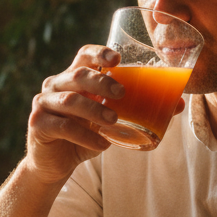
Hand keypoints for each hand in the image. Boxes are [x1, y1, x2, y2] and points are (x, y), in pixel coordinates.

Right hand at [25, 46, 188, 184]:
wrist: (55, 163)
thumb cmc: (85, 134)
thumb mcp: (110, 120)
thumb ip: (136, 109)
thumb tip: (178, 104)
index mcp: (73, 77)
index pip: (83, 55)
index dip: (99, 53)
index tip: (117, 59)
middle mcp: (56, 85)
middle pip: (78, 75)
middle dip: (101, 82)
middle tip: (122, 94)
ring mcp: (44, 103)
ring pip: (70, 100)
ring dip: (94, 110)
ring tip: (114, 122)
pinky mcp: (38, 123)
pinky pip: (62, 125)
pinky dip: (85, 135)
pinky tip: (101, 145)